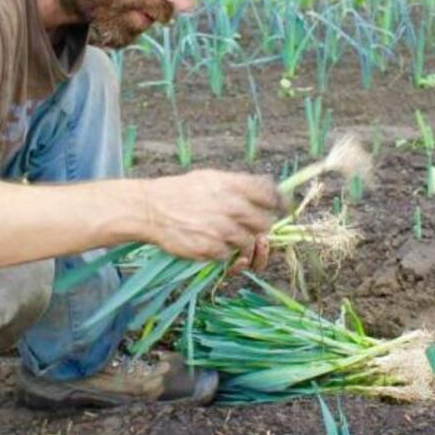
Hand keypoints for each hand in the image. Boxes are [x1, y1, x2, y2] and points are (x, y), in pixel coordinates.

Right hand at [139, 170, 284, 266]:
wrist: (151, 209)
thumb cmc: (182, 191)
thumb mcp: (212, 178)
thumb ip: (241, 184)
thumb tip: (270, 188)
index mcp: (234, 186)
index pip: (272, 195)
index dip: (281, 204)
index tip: (283, 210)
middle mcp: (232, 207)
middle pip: (265, 224)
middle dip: (259, 228)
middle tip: (246, 227)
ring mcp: (222, 230)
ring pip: (250, 244)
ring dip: (242, 244)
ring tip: (225, 237)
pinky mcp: (211, 249)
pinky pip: (230, 256)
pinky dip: (224, 254)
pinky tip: (210, 244)